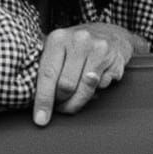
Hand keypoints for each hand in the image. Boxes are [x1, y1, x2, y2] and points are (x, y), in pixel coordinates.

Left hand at [33, 23, 148, 125]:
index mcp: (58, 38)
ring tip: (75, 98)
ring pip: (85, 89)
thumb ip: (46, 70)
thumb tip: (36, 103)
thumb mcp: (57, 50)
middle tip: (62, 105)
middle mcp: (79, 40)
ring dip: (79, 101)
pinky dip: (98, 89)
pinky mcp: (115, 59)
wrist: (110, 33)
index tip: (41, 120)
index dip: (44, 100)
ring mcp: (99, 48)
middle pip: (66, 86)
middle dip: (63, 102)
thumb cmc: (77, 47)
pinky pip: (103, 86)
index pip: (48, 74)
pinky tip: (95, 79)